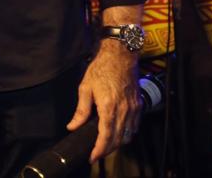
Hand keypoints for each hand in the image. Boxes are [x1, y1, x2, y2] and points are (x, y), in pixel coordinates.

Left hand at [66, 41, 140, 162]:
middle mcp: (123, 110)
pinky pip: (135, 126)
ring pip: (128, 135)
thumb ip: (81, 110)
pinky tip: (120, 133)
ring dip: (118, 143)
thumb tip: (73, 126)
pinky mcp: (138, 105)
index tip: (93, 157)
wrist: (120, 55)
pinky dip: (128, 134)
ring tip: (107, 145)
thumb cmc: (101, 68)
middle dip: (107, 150)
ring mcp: (133, 108)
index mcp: (108, 107)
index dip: (99, 150)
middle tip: (97, 153)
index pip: (105, 136)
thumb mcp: (85, 87)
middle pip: (118, 139)